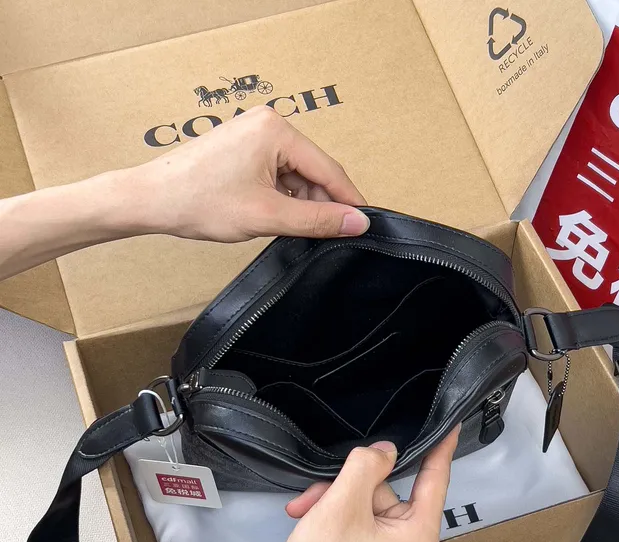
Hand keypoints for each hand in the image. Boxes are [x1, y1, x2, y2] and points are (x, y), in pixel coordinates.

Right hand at [123, 430, 458, 541]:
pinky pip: (357, 523)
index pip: (435, 481)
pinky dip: (332, 517)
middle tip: (315, 495)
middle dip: (347, 486)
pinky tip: (307, 520)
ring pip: (365, 504)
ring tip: (304, 512)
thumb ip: (367, 466)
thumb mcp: (342, 504)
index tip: (451, 422)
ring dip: (332, 501)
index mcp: (418, 539)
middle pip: (386, 491)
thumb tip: (387, 451)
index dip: (441, 448)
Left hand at [125, 105, 369, 241]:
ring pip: (295, 176)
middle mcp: (268, 124)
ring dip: (301, 204)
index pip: (329, 169)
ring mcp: (253, 134)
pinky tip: (277, 218)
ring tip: (293, 230)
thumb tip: (357, 223)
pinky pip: (277, 174)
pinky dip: (283, 198)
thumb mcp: (267, 215)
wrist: (150, 200)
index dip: (349, 201)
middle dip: (321, 204)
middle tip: (327, 236)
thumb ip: (317, 220)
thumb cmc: (199, 201)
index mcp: (277, 129)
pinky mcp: (243, 148)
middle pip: (313, 171)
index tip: (364, 225)